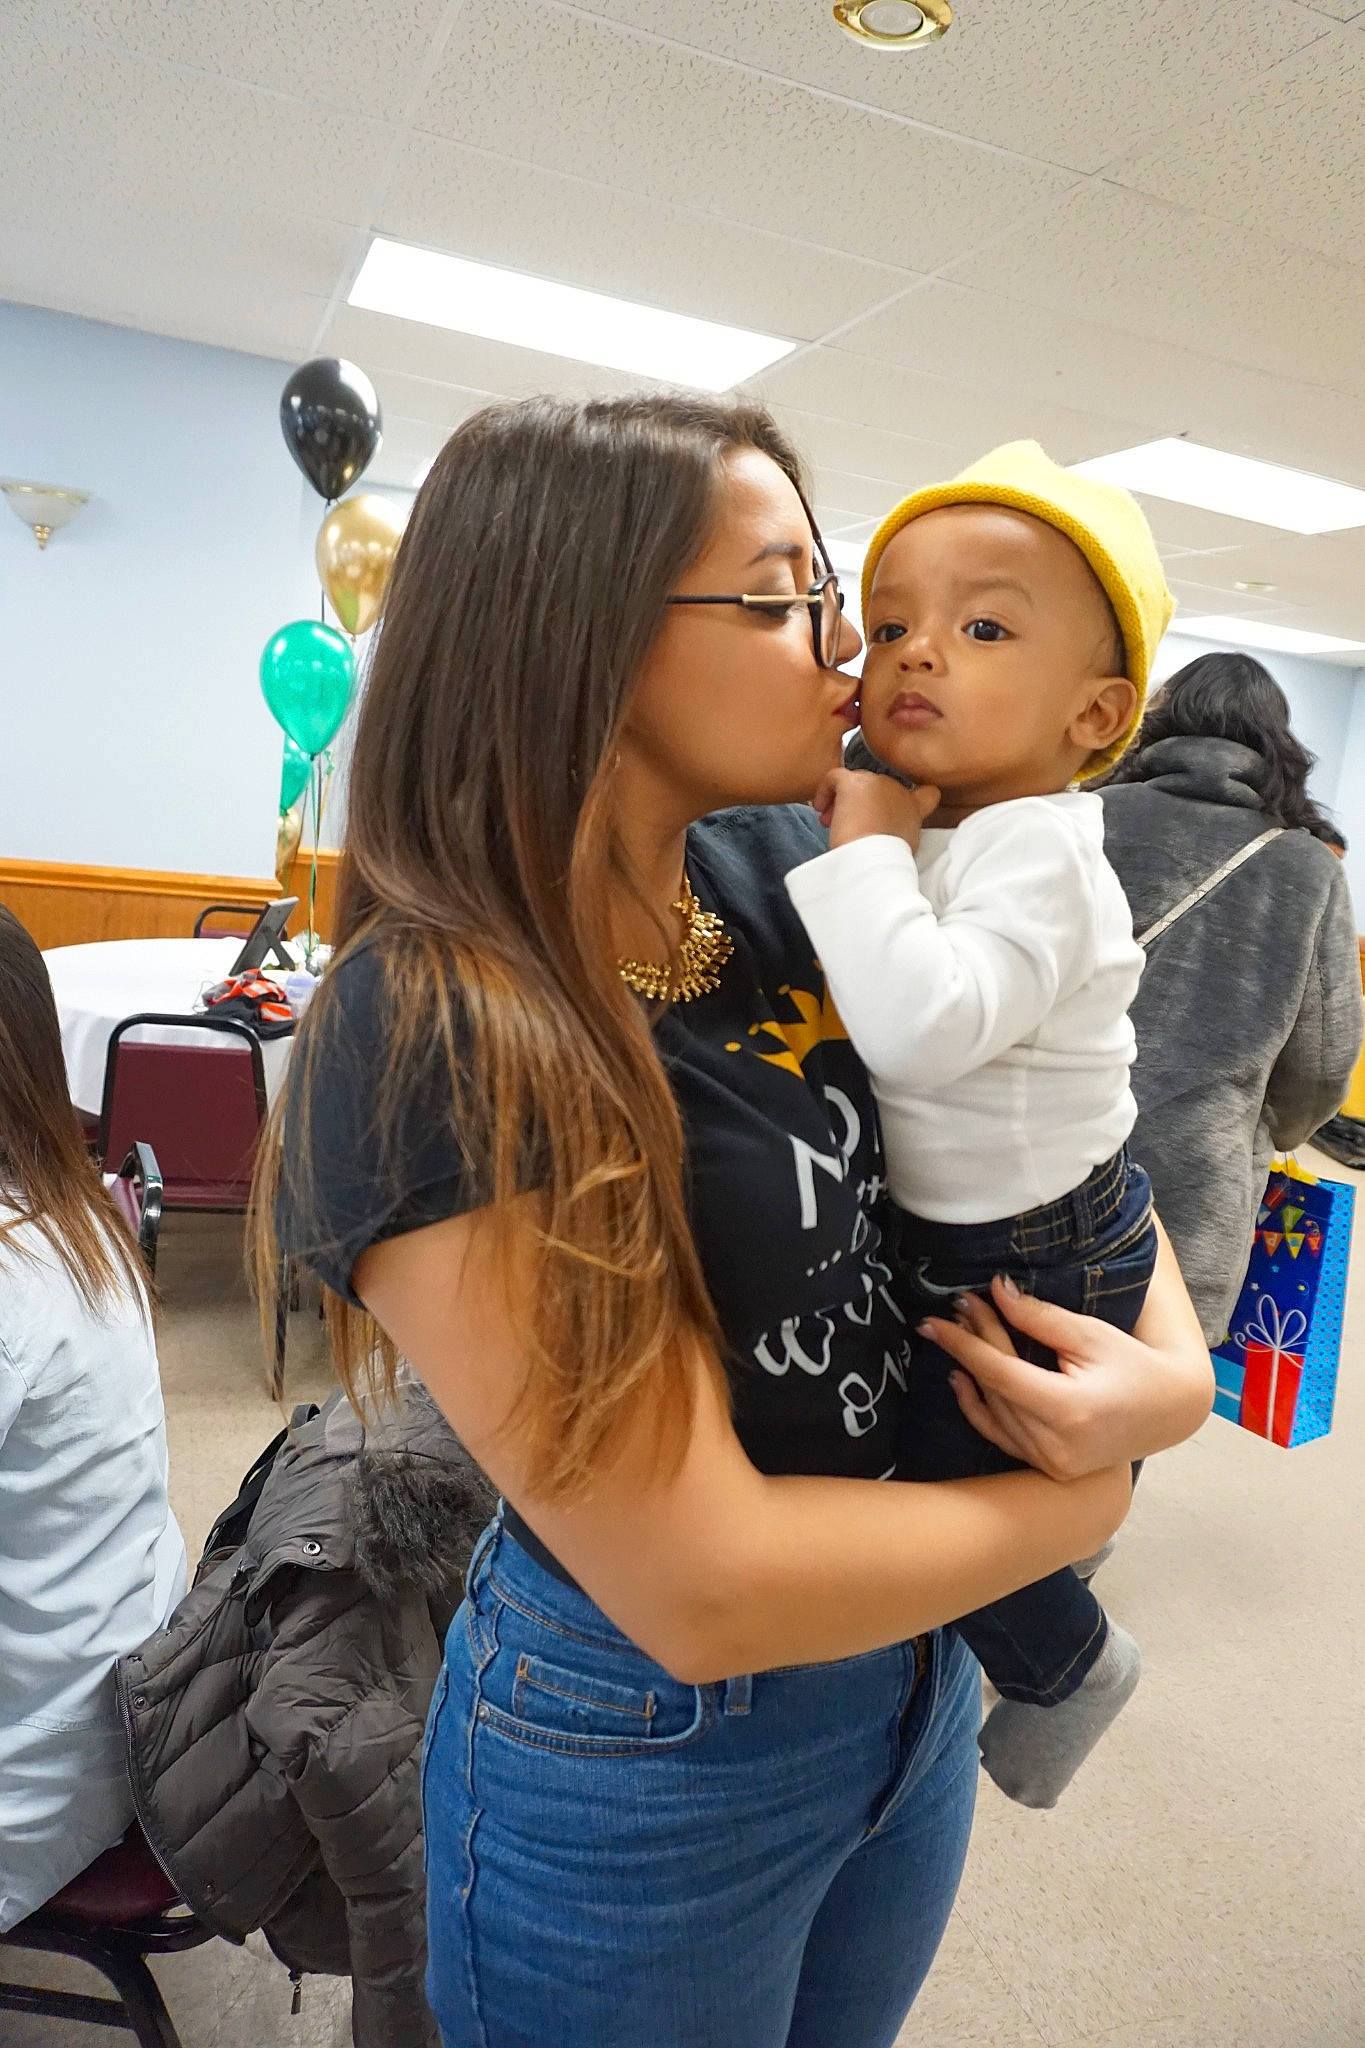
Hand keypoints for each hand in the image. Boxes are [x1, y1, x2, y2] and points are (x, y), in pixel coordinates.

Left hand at [812, 767, 940, 852]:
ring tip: (831, 823)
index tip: (888, 813)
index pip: (926, 793)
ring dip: (844, 802)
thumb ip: (897, 834)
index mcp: (914, 809)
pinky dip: (825, 792)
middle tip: (851, 827)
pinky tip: (821, 810)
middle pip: (879, 789)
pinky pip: (835, 778)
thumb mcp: (902, 849)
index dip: (908, 797)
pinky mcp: (854, 783)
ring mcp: (877, 783)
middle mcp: (898, 790)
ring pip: (856, 783)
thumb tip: (884, 836)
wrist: (872, 859)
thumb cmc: (884, 861)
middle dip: (864, 806)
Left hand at [918, 1274, 1213, 1480]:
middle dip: (970, 1347)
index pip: (1001, 1373)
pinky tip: (961, 1380)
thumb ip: (1039, 1317)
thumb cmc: (1135, 1365)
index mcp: (1070, 1410)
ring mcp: (1053, 1462)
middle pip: (997, 1390)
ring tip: (955, 1335)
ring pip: (995, 1414)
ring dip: (971, 1374)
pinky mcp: (1050, 1466)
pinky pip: (1003, 1437)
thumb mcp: (1090, 1334)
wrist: (1169, 1410)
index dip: (965, 1343)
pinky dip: (979, 1409)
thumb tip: (996, 1290)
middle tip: (954, 1312)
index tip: (936, 1319)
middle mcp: (1057, 1445)